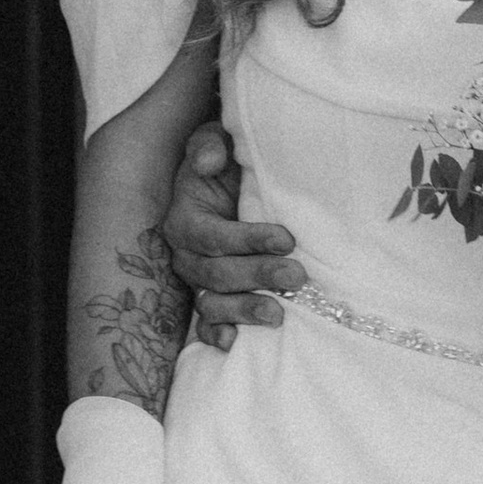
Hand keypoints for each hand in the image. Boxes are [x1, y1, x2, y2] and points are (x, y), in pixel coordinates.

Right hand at [163, 124, 303, 346]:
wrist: (231, 184)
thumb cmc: (228, 162)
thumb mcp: (217, 140)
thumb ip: (210, 144)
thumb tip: (212, 160)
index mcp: (185, 219)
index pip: (211, 236)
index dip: (247, 240)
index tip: (287, 239)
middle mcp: (186, 255)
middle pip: (216, 274)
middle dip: (257, 276)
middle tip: (297, 276)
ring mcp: (197, 282)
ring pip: (212, 303)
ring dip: (244, 310)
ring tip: (278, 314)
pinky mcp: (210, 299)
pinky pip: (206, 323)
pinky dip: (217, 335)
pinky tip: (235, 343)